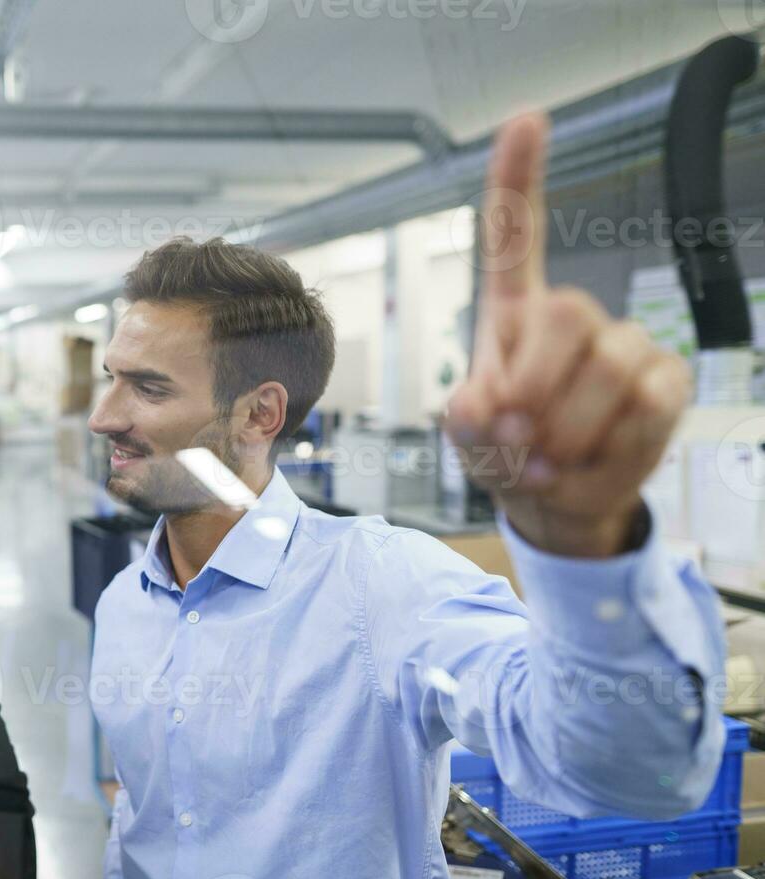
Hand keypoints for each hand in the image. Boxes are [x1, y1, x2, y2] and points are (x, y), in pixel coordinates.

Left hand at [444, 111, 691, 556]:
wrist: (553, 506)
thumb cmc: (504, 452)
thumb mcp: (466, 437)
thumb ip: (466, 418)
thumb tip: (497, 407)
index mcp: (510, 314)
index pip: (514, 237)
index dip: (518, 179)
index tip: (527, 118)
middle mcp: (571, 317)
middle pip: (567, 311)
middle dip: (535, 383)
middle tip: (515, 434)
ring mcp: (627, 346)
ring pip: (610, 370)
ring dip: (564, 435)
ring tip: (543, 460)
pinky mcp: (667, 386)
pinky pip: (645, 413)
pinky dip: (600, 458)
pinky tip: (577, 469)